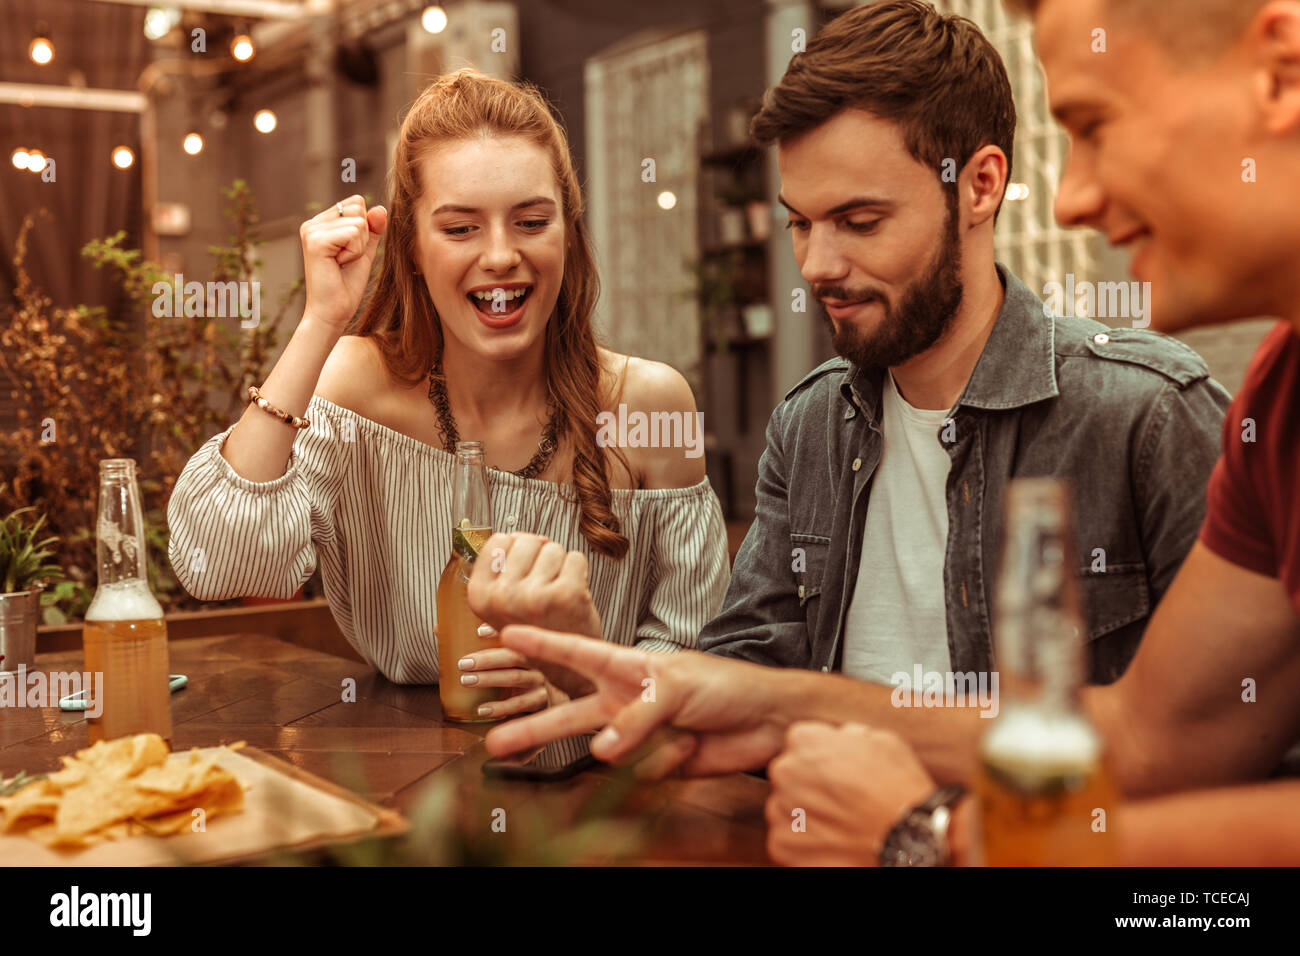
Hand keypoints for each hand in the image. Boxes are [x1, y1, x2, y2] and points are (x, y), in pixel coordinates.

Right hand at [300, 194, 386, 331]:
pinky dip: (355, 252)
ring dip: (359, 248)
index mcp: (321, 223)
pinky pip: (354, 233)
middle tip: (345, 260)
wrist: (333, 312)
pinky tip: (339, 264)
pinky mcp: (315, 241)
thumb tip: (380, 208)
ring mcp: (311, 230)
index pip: (357, 203)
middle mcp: (312, 223)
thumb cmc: (346, 285)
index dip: (364, 229)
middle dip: (362, 237)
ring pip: (359, 222)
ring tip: (341, 263)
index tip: (348, 253)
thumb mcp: (364, 252)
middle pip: (358, 208)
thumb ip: (372, 229)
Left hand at [454, 637, 570, 719]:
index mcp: (525, 647)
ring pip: (515, 677)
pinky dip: (500, 707)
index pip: (513, 634)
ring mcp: (540, 682)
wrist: (551, 705)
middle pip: (511, 656)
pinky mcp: (541, 703)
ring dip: (489, 679)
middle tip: (462, 663)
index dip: (496, 631)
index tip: (478, 632)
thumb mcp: (502, 660)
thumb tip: (438, 629)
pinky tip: (482, 709)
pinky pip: (521, 704)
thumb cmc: (520, 676)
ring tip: (466, 681)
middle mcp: (535, 661)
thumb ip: (475, 645)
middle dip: (486, 659)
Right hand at [467, 533, 601, 695]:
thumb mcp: (499, 605)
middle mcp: (503, 596)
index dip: (515, 549)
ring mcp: (535, 595)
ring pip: (552, 548)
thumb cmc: (534, 627)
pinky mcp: (566, 594)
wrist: (566, 665)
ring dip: (559, 565)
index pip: (498, 541)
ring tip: (555, 592)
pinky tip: (571, 594)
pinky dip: (577, 571)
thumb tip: (511, 536)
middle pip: (527, 540)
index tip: (522, 570)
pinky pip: (575, 557)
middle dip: (539, 555)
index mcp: (479, 596)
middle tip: (542, 584)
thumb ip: (497, 571)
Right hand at [482, 625, 788, 778]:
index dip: (542, 644)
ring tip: (647, 738)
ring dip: (615, 752)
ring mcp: (638, 736)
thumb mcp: (678, 686)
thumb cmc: (726, 686)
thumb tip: (602, 750)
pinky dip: (665, 759)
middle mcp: (625, 701)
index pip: (576, 654)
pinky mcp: (655, 764)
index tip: (504, 633)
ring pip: (600, 751)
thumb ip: (637, 714)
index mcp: (628, 668)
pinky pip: (640, 771)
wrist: (768, 722)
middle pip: (569, 714)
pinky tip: (691, 744)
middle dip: (532, 727)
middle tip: (493, 743)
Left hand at [765, 722, 934, 865]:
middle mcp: (786, 772)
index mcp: (805, 741)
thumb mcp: (884, 742)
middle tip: (841, 801)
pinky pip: (787, 840)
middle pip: (789, 776)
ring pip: (786, 809)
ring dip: (805, 815)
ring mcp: (781, 810)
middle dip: (809, 786)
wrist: (909, 839)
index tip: (839, 773)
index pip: (800, 744)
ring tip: (839, 824)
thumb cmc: (899, 788)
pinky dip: (804, 845)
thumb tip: (843, 737)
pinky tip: (832, 843)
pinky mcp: (782, 845)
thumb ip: (851, 734)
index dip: (822, 759)